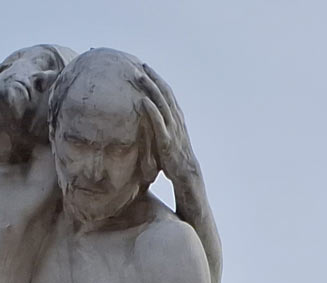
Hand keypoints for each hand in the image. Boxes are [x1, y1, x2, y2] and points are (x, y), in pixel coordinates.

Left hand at [137, 63, 200, 189]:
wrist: (186, 172)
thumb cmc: (175, 158)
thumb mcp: (169, 137)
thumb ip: (162, 127)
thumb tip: (151, 121)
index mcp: (176, 117)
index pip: (167, 93)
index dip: (157, 80)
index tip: (146, 69)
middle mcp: (176, 119)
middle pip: (164, 93)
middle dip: (153, 78)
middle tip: (141, 65)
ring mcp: (172, 128)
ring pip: (161, 103)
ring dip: (150, 89)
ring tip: (139, 77)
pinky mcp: (167, 140)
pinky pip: (158, 122)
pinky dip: (151, 110)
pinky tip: (142, 101)